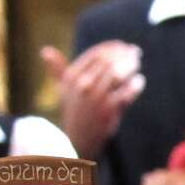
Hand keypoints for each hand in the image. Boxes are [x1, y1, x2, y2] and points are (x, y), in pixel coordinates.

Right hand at [43, 41, 144, 157]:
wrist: (78, 138)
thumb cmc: (73, 110)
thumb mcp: (63, 89)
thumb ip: (57, 69)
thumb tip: (45, 50)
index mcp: (71, 77)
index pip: (96, 53)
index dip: (113, 47)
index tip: (124, 46)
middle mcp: (82, 85)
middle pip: (109, 61)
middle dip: (125, 54)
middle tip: (136, 52)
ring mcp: (95, 97)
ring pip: (118, 73)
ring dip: (131, 65)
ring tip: (137, 63)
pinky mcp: (108, 109)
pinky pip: (127, 91)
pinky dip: (136, 84)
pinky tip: (139, 80)